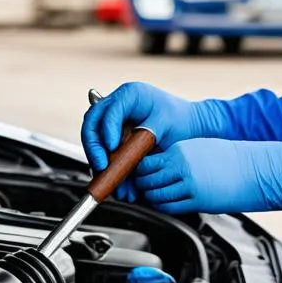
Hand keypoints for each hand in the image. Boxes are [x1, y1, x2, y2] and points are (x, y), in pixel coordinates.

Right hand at [81, 83, 222, 200]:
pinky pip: (107, 157)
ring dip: (102, 166)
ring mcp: (114, 124)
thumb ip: (147, 133)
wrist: (189, 127)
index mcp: (129, 95)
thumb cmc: (179, 119)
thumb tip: (129, 148)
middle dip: (94, 148)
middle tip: (102, 167)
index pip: (108, 111)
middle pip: (92, 125)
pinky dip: (112, 173)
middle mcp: (117, 107)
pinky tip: (122, 187)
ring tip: (115, 186)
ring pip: (96, 144)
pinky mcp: (116, 140)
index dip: (106, 129)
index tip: (112, 147)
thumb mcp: (166, 123)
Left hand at [132, 138, 281, 215]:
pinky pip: (170, 207)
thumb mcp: (202, 150)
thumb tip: (161, 168)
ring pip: (154, 194)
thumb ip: (180, 157)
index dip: (139, 169)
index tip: (138, 174)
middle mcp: (182, 164)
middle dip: (140, 185)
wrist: (259, 169)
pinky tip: (167, 204)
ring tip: (154, 197)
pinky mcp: (197, 200)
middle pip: (146, 178)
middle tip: (140, 189)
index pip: (146, 160)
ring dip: (151, 197)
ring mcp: (189, 183)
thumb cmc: (234, 160)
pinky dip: (163, 207)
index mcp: (181, 149)